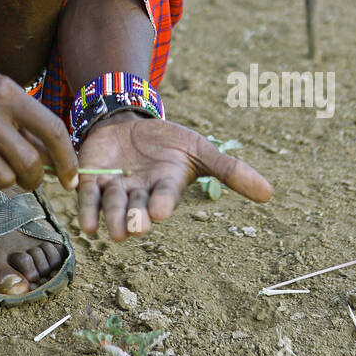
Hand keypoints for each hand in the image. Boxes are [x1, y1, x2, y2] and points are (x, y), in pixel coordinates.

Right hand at [0, 51, 78, 195]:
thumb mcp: (0, 91)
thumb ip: (26, 122)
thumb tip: (54, 161)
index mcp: (6, 91)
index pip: (52, 130)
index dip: (67, 160)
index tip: (70, 179)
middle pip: (28, 163)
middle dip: (34, 178)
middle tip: (29, 177)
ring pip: (4, 179)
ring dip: (7, 180)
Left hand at [76, 111, 271, 239]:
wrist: (128, 123)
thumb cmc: (168, 142)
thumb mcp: (199, 148)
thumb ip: (229, 170)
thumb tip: (270, 193)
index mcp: (166, 186)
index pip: (165, 196)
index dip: (162, 203)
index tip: (161, 211)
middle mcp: (140, 192)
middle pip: (136, 208)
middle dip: (135, 217)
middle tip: (134, 227)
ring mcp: (115, 187)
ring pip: (111, 205)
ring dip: (111, 217)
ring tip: (111, 232)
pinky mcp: (92, 178)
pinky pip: (88, 196)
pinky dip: (86, 209)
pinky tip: (85, 223)